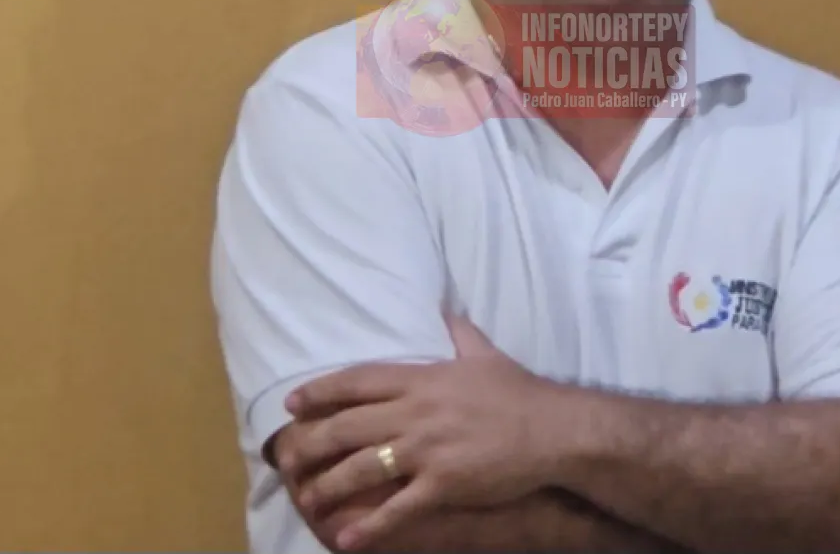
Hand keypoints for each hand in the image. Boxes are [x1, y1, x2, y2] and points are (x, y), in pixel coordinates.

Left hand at [280, 316, 570, 548]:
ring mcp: (426, 450)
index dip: (321, 392)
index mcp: (422, 378)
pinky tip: (347, 540)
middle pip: (348, 427)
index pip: (358, 381)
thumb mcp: (484, 353)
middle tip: (286, 459)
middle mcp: (415, 412)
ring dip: (329, 486)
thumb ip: (458, 331)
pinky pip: (397, 508)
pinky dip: (369, 526)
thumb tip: (445, 308)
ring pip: (362, 468)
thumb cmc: (518, 391)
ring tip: (308, 500)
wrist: (553, 429)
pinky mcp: (442, 483)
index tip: (293, 404)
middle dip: (311, 444)